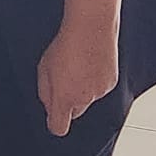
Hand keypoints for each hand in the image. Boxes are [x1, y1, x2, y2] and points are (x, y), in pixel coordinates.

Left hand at [38, 20, 118, 136]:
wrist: (92, 28)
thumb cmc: (65, 45)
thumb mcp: (43, 69)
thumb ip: (45, 92)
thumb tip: (49, 106)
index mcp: (64, 98)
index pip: (59, 127)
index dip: (54, 123)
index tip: (52, 117)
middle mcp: (84, 99)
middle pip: (74, 112)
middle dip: (68, 102)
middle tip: (63, 81)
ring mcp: (100, 92)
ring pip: (87, 99)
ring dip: (81, 90)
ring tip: (77, 67)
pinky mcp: (111, 83)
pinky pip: (99, 89)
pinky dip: (94, 81)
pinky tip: (90, 64)